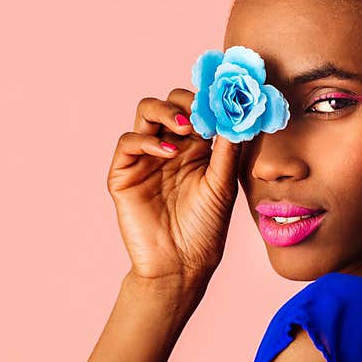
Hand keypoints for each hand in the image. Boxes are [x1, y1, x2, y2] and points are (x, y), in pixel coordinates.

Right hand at [107, 88, 242, 284]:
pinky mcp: (124, 172)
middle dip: (186, 101)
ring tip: (186, 128)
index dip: (207, 99)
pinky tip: (169, 152)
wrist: (181, 264)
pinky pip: (129, 141)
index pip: (197, 108)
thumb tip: (238, 111)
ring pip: (146, 111)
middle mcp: (170, 147)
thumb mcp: (223, 183)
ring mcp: (146, 158)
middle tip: (202, 113)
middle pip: (170, 102)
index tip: (223, 98)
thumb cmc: (205, 228)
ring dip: (166, 111)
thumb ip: (228, 148)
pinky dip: (148, 140)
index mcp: (196, 148)